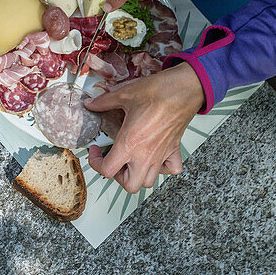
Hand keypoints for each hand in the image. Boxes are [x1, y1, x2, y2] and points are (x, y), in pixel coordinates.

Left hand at [85, 63, 204, 192]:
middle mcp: (146, 154)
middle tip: (113, 160)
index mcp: (130, 143)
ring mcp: (161, 155)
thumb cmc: (158, 92)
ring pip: (149, 182)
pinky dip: (163, 169)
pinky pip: (171, 170)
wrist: (184, 89)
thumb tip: (91, 104)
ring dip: (137, 175)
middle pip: (129, 185)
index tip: (96, 151)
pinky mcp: (175, 150)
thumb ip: (104, 102)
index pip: (107, 170)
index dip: (95, 163)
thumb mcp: (125, 94)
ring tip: (131, 160)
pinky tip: (155, 157)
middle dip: (117, 176)